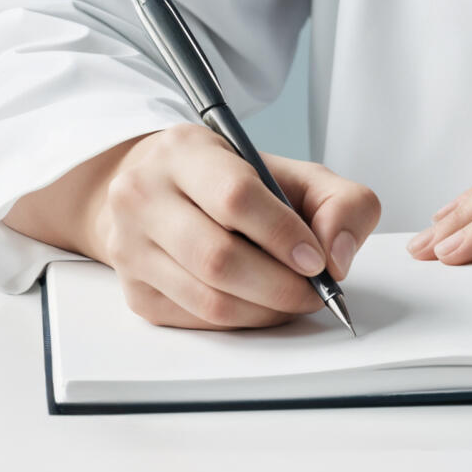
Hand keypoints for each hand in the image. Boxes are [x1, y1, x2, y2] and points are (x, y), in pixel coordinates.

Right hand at [4, 124, 382, 328]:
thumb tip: (339, 256)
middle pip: (218, 257)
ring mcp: (131, 247)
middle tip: (313, 290)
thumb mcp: (290, 172)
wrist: (161, 192)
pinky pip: (199, 320)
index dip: (283, 234)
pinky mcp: (135, 292)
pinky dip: (243, 321)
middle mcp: (143, 195)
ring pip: (209, 299)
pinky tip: (261, 304)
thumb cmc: (231, 184)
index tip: (317, 258)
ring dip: (266, 309)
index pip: (235, 197)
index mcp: (183, 150)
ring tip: (294, 298)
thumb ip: (339, 201)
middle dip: (280, 284)